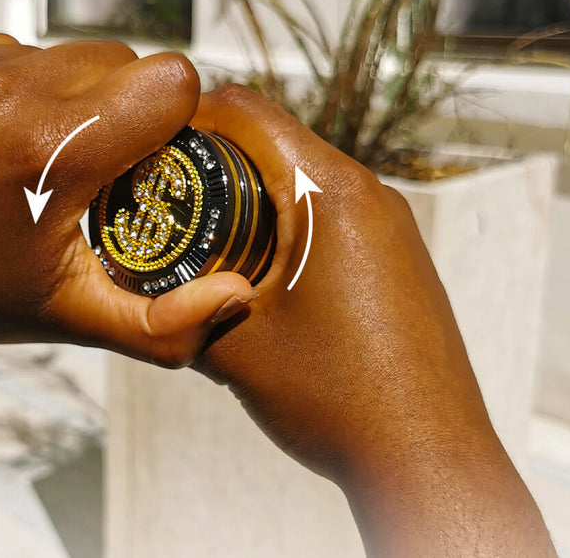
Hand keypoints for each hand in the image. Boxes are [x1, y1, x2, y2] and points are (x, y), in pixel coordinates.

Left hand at [0, 32, 252, 365]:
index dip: (170, 122)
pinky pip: (5, 44)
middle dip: (118, 108)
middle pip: (119, 57)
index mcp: (49, 151)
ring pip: (60, 50)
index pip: (169, 80)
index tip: (142, 163)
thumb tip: (242, 293)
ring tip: (30, 154)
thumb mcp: (77, 317)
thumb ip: (169, 322)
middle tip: (85, 167)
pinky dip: (12, 83)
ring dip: (64, 94)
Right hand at [189, 85, 553, 554]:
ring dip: (252, 196)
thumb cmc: (340, 400)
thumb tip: (143, 286)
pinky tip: (260, 275)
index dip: (185, 117)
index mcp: (331, 194)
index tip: (145, 146)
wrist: (426, 458)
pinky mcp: (399, 256)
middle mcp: (370, 194)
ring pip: (305, 178)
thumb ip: (180, 301)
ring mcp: (392, 224)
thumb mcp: (234, 346)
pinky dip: (288, 225)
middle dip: (213, 161)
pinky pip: (333, 213)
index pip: (245, 111)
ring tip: (206, 242)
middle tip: (163, 198)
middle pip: (275, 139)